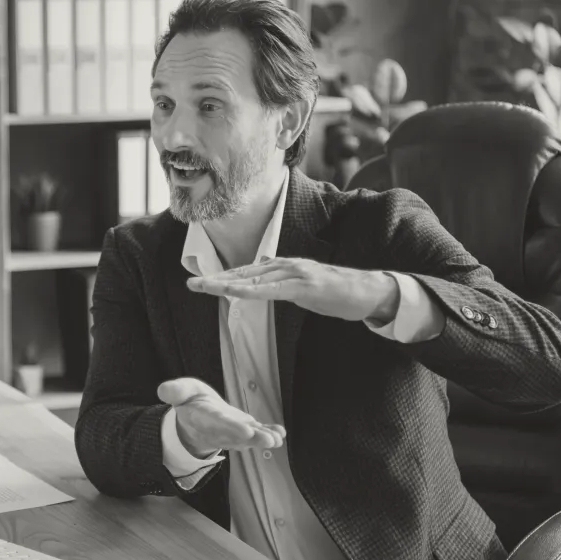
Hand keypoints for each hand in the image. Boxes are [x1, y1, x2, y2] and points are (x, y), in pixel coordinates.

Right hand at [157, 377, 284, 458]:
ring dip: (263, 439)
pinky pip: (257, 433)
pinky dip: (269, 432)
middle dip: (253, 438)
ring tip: (277, 439)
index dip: (232, 428)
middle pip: (237, 436)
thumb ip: (174, 391)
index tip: (246, 431)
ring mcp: (234, 432)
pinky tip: (280, 433)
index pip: (218, 424)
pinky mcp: (244, 429)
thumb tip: (163, 390)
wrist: (195, 420)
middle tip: (268, 440)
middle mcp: (220, 430)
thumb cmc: (189, 403)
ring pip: (249, 438)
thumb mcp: (180, 392)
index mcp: (204, 419)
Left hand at [186, 258, 400, 322]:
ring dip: (228, 284)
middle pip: (244, 273)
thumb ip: (282, 289)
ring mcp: (296, 273)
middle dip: (217, 279)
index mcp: (284, 267)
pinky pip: (273, 290)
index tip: (201, 283)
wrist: (368, 292)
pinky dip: (252, 291)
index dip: (223, 278)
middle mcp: (286, 265)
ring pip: (254, 279)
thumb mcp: (302, 292)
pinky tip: (235, 293)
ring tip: (206, 288)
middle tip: (192, 283)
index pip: (247, 273)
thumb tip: (264, 290)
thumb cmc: (336, 294)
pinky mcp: (306, 286)